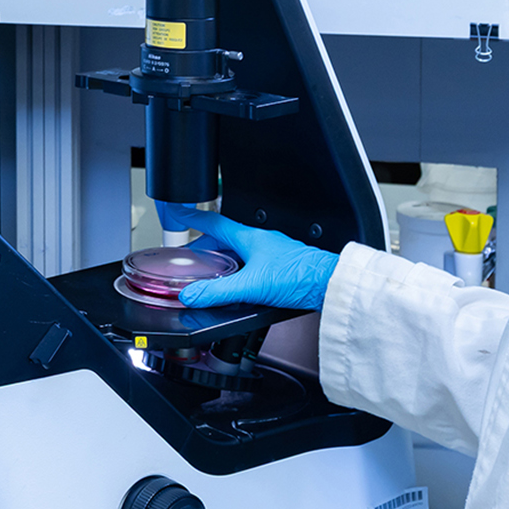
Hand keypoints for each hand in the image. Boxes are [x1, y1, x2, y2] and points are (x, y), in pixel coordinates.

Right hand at [156, 204, 338, 310]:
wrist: (328, 283)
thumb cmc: (299, 275)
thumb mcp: (251, 286)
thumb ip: (219, 292)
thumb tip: (192, 295)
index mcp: (249, 237)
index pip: (213, 222)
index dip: (193, 218)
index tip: (179, 212)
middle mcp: (259, 240)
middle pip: (223, 238)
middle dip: (203, 245)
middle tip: (188, 256)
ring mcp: (270, 252)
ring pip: (237, 251)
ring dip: (220, 259)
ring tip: (209, 273)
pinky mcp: (280, 265)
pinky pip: (250, 262)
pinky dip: (237, 269)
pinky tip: (237, 284)